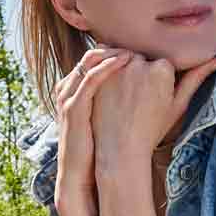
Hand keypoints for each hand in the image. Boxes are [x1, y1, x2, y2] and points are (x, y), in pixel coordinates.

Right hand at [52, 45, 133, 215]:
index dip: (120, 50)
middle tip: (142, 40)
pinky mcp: (73, 106)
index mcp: (81, 88)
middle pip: (94, 56)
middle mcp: (71, 87)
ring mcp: (69, 95)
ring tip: (136, 47)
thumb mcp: (113, 118)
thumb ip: (123, 98)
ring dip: (113, 51)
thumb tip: (146, 87)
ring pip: (90, 62)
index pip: (99, 58)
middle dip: (117, 46)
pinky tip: (125, 60)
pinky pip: (89, 79)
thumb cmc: (103, 148)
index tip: (144, 47)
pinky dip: (106, 66)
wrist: (85, 175)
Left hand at [89, 48, 215, 177]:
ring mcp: (116, 66)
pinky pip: (103, 58)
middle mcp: (139, 63)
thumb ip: (196, 78)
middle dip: (141, 71)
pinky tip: (110, 88)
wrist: (120, 146)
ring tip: (124, 95)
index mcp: (162, 69)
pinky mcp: (98, 71)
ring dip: (123, 67)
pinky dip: (106, 67)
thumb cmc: (153, 128)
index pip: (164, 62)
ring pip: (124, 56)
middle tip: (138, 98)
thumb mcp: (178, 104)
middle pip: (143, 56)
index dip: (159, 80)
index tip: (154, 98)